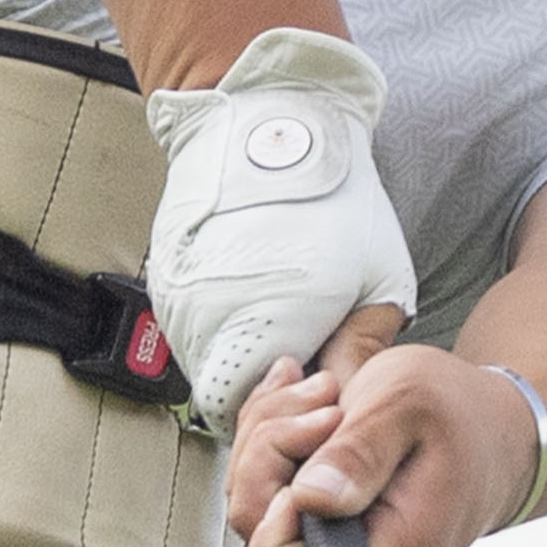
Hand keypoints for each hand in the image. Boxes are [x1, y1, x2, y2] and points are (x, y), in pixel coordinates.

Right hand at [144, 30, 414, 432]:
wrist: (274, 124)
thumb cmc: (334, 201)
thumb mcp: (377, 281)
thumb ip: (364, 353)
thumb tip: (357, 404)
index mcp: (258, 338)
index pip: (251, 421)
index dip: (283, 418)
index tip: (312, 393)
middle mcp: (205, 328)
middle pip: (227, 392)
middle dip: (265, 383)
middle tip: (306, 348)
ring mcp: (179, 302)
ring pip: (209, 356)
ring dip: (243, 349)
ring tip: (285, 307)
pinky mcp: (169, 276)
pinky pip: (195, 320)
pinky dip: (226, 316)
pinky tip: (261, 283)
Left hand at [222, 323, 523, 546]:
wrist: (489, 428)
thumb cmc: (461, 415)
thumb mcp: (411, 405)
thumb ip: (360, 452)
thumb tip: (310, 498)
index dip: (278, 517)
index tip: (316, 448)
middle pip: (257, 530)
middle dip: (268, 449)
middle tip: (324, 402)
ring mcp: (328, 542)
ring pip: (250, 500)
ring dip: (268, 432)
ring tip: (323, 393)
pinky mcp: (312, 518)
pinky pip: (260, 484)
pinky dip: (270, 432)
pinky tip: (306, 402)